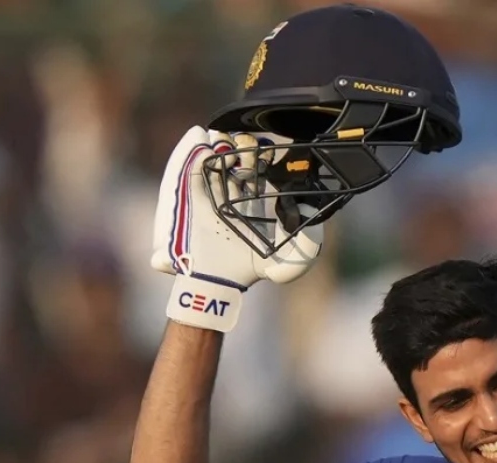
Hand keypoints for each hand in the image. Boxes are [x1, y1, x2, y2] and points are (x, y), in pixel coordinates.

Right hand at [150, 126, 321, 330]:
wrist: (218, 283)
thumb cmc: (252, 271)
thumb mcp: (287, 264)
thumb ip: (308, 246)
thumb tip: (307, 214)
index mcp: (254, 200)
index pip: (260, 167)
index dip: (265, 154)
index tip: (269, 152)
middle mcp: (232, 191)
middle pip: (237, 154)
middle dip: (244, 145)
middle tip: (248, 149)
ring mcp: (209, 192)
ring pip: (213, 155)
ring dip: (221, 145)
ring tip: (228, 147)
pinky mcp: (187, 196)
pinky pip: (188, 168)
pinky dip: (193, 153)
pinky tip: (204, 146)